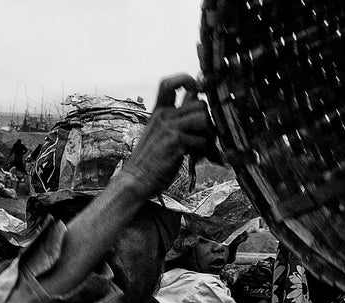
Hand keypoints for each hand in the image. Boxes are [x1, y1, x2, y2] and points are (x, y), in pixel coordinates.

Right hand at [121, 74, 216, 199]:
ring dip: (209, 136)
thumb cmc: (150, 160)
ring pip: (204, 119)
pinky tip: (194, 158)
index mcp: (158, 111)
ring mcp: (169, 128)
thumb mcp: (159, 133)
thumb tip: (196, 106)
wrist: (135, 179)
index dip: (187, 80)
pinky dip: (204, 152)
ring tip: (201, 148)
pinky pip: (203, 141)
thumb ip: (176, 119)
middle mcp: (164, 116)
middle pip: (199, 103)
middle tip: (204, 136)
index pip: (169, 83)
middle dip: (208, 121)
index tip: (196, 91)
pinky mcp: (176, 142)